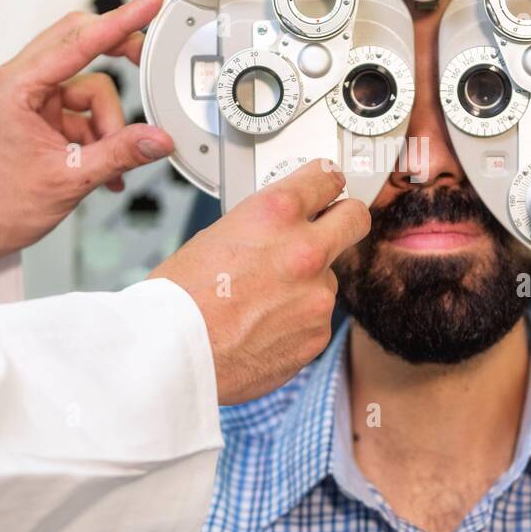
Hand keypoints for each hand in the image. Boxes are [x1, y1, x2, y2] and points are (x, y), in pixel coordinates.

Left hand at [0, 0, 171, 262]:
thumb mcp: (69, 180)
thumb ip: (119, 154)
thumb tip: (159, 139)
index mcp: (15, 88)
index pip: (78, 42)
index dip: (120, 21)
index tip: (149, 3)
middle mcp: (20, 83)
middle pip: (81, 44)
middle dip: (117, 57)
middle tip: (146, 62)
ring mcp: (31, 97)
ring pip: (90, 84)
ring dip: (108, 122)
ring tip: (107, 164)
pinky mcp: (40, 114)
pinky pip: (83, 109)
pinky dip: (99, 134)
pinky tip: (102, 166)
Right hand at [151, 160, 370, 404]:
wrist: (175, 354)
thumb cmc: (182, 297)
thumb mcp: (218, 234)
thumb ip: (264, 226)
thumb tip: (283, 227)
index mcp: (276, 214)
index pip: (327, 178)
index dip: (326, 183)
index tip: (328, 187)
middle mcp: (305, 251)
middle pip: (355, 219)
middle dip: (344, 219)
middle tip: (333, 226)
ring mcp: (317, 295)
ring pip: (328, 278)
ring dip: (307, 283)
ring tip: (261, 300)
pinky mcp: (317, 334)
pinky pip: (316, 317)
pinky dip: (297, 320)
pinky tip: (263, 326)